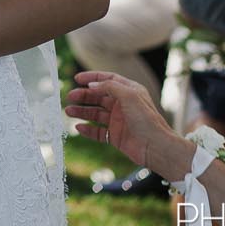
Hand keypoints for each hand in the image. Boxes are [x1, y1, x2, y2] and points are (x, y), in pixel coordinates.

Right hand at [66, 70, 188, 180]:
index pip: (108, 80)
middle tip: (70, 97)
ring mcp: (119, 121)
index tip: (77, 79)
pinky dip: (88, 130)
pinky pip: (98, 131)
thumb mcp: (129, 95)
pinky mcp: (116, 136)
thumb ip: (109, 87)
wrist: (156, 147)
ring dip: (82, 112)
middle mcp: (123, 105)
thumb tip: (92, 85)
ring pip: (96, 114)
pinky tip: (79, 127)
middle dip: (84, 96)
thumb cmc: (147, 120)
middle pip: (99, 97)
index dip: (92, 78)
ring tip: (69, 111)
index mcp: (129, 91)